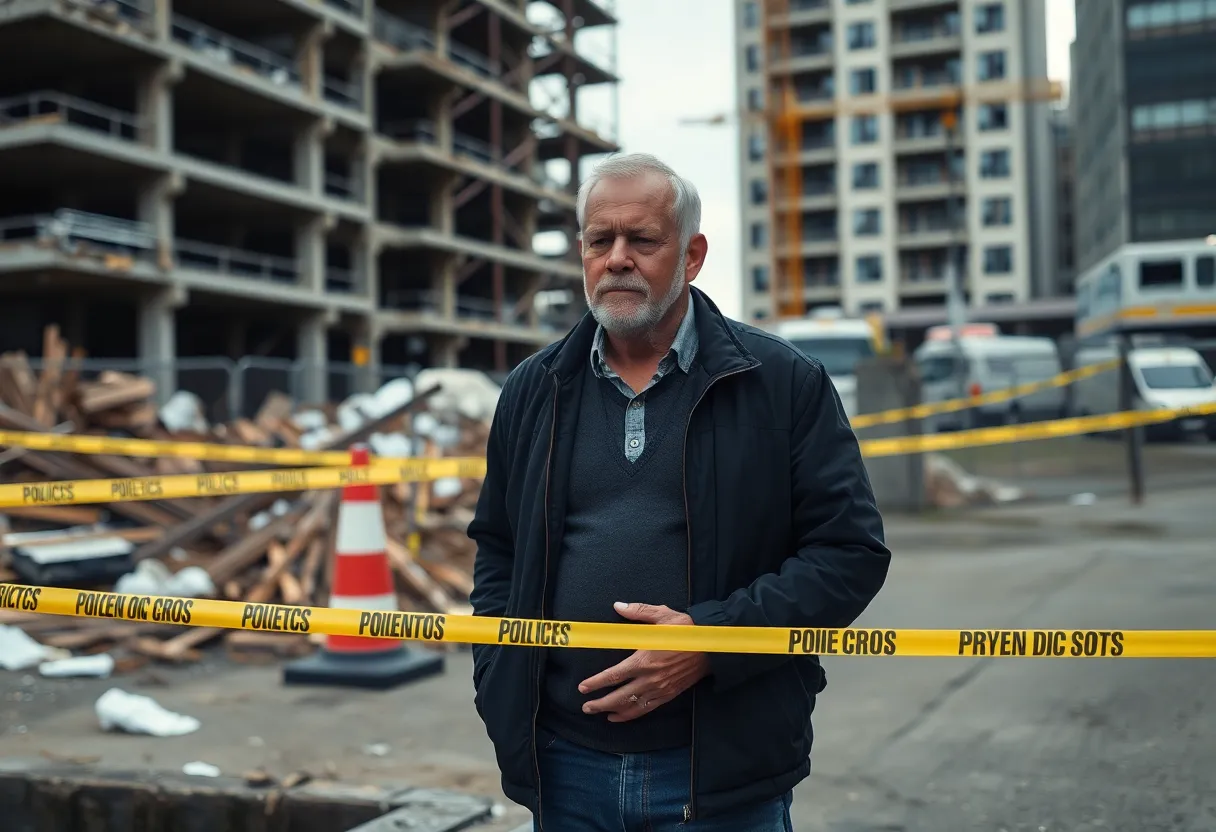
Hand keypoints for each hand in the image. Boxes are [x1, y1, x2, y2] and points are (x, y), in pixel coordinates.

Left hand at [578, 602, 710, 722]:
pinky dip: (631, 715)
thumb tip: (618, 606)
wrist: (712, 646)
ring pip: (631, 706)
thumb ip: (638, 611)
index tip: (583, 688)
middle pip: (619, 696)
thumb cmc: (687, 629)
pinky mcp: (669, 694)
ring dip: (613, 711)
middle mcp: (650, 678)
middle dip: (600, 703)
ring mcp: (660, 689)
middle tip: (586, 706)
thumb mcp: (663, 615)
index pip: (614, 675)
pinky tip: (620, 716)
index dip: (596, 683)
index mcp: (644, 659)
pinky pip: (646, 709)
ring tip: (599, 714)